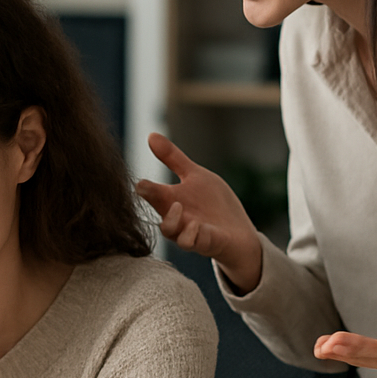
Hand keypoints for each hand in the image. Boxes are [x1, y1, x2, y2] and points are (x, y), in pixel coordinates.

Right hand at [136, 132, 263, 291]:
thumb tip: (151, 134)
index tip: (138, 179)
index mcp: (170, 199)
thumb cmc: (214, 203)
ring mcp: (189, 231)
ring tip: (178, 206)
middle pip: (153, 206)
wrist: (238, 229)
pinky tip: (196, 224)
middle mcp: (175, 217)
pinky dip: (191, 235)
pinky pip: (191, 243)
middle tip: (145, 187)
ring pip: (169, 231)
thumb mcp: (195, 175)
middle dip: (151, 199)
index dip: (142, 186)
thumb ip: (172, 158)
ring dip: (171, 220)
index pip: (149, 192)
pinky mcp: (205, 242)